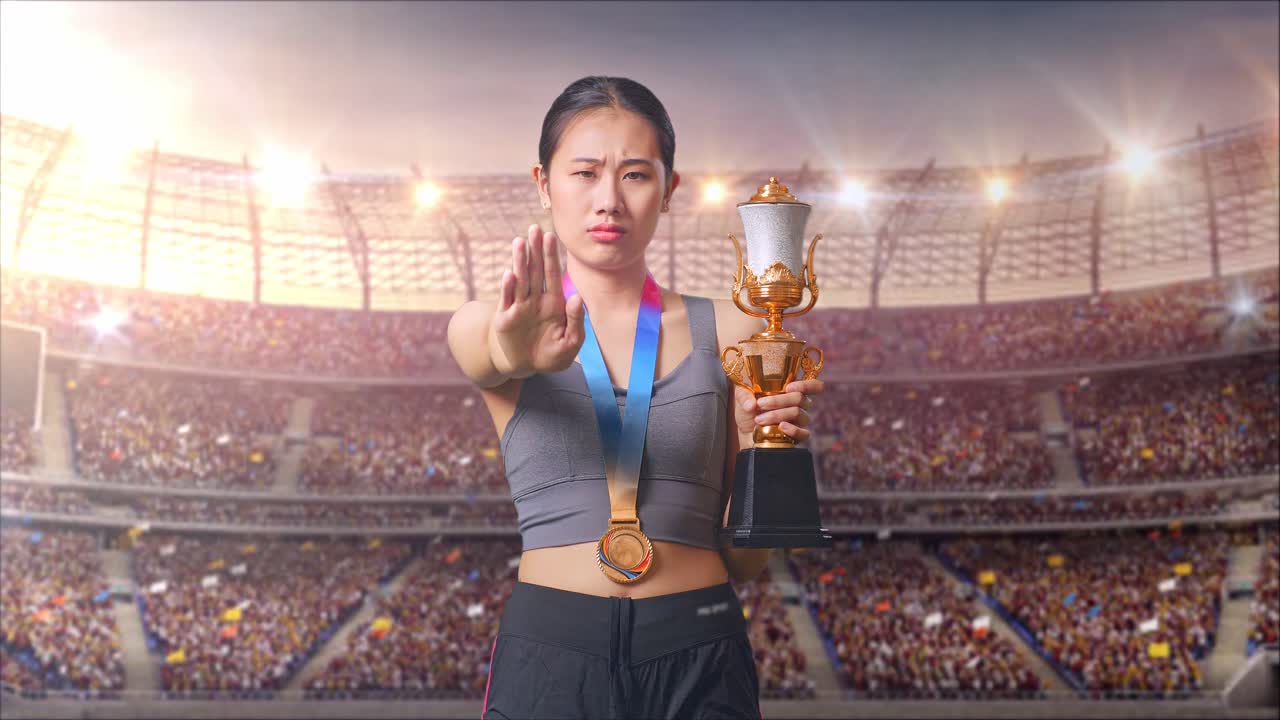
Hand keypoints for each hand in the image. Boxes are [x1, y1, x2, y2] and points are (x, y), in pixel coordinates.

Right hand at [491, 224, 585, 374]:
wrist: (526, 367)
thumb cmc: (551, 354)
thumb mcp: (571, 342)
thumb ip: (575, 320)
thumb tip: (576, 297)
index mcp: (553, 302)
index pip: (552, 274)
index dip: (551, 255)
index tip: (551, 236)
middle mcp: (535, 300)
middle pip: (535, 271)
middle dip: (535, 250)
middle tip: (534, 229)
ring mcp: (519, 307)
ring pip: (520, 280)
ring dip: (520, 261)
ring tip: (519, 242)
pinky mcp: (505, 318)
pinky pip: (507, 300)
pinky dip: (508, 288)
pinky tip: (510, 274)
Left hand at [734, 379, 822, 443]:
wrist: (746, 432)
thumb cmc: (749, 411)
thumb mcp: (742, 398)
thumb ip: (744, 395)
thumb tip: (752, 405)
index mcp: (792, 392)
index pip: (814, 386)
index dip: (807, 385)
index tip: (789, 387)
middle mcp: (800, 405)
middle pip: (800, 398)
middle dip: (778, 401)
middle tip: (760, 404)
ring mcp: (800, 421)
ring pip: (798, 413)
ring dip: (777, 415)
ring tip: (759, 419)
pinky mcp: (797, 437)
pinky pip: (804, 434)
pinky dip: (793, 430)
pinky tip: (781, 427)